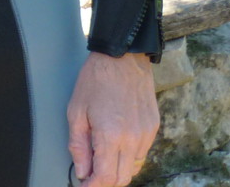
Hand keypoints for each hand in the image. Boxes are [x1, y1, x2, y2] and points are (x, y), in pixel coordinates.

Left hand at [67, 52, 158, 186]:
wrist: (123, 55)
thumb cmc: (96, 79)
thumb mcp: (76, 111)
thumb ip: (78, 146)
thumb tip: (82, 171)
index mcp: (111, 135)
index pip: (106, 178)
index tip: (84, 185)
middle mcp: (133, 138)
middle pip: (122, 179)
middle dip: (105, 182)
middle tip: (91, 174)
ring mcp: (146, 133)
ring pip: (134, 168)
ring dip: (118, 170)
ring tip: (102, 158)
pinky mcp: (153, 126)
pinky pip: (142, 153)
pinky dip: (129, 157)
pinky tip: (117, 144)